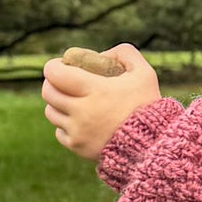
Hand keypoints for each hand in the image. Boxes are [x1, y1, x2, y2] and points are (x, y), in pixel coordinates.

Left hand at [41, 44, 161, 159]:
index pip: (55, 73)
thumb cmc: (147, 105)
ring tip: (70, 100)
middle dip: (52, 83)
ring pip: (51, 112)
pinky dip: (65, 125)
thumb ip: (124, 54)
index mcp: (95, 90)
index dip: (54, 66)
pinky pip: (59, 133)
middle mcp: (82, 111)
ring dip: (57, 104)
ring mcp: (78, 131)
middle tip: (63, 82)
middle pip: (48, 92)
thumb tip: (102, 54)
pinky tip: (78, 120)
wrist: (152, 144)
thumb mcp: (144, 73)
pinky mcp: (78, 147)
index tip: (62, 66)